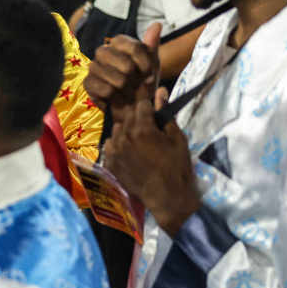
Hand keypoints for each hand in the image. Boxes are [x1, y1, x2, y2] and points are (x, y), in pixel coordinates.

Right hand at [83, 24, 161, 122]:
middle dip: (136, 80)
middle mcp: (103, 51)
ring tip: (127, 93)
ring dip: (128, 91)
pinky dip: (118, 99)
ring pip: (118, 79)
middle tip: (135, 85)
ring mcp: (93, 67)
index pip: (135, 48)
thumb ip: (152, 45)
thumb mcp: (152, 65)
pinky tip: (117, 99)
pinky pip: (108, 90)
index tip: (148, 75)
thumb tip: (157, 24)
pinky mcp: (88, 83)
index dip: (145, 65)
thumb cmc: (142, 83)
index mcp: (118, 42)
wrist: (132, 106)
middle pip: (127, 65)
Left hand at [103, 94, 199, 237]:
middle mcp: (124, 137)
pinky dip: (117, 145)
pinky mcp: (110, 163)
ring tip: (138, 142)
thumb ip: (166, 114)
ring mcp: (114, 151)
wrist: (167, 196)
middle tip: (148, 130)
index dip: (149, 109)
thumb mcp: (177, 138)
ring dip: (126, 130)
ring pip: (117, 129)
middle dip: (138, 118)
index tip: (154, 116)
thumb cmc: (176, 166)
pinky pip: (109, 145)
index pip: (141, 105)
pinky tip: (128, 152)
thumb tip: (160, 91)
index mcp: (143, 129)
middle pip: (127, 116)